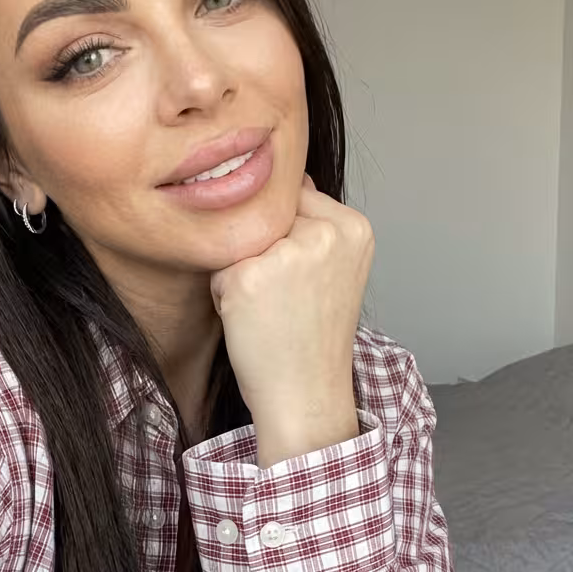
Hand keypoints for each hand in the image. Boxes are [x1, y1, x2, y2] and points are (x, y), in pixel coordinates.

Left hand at [210, 175, 374, 437]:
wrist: (306, 393)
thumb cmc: (315, 337)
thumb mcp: (337, 269)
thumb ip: (317, 224)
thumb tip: (289, 178)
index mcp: (353, 227)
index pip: (298, 199)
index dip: (289, 240)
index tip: (305, 283)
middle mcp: (325, 233)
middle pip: (267, 217)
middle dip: (265, 251)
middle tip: (288, 301)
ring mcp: (286, 254)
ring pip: (239, 241)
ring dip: (243, 272)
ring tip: (270, 310)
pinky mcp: (247, 277)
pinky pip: (218, 269)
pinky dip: (225, 296)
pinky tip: (252, 322)